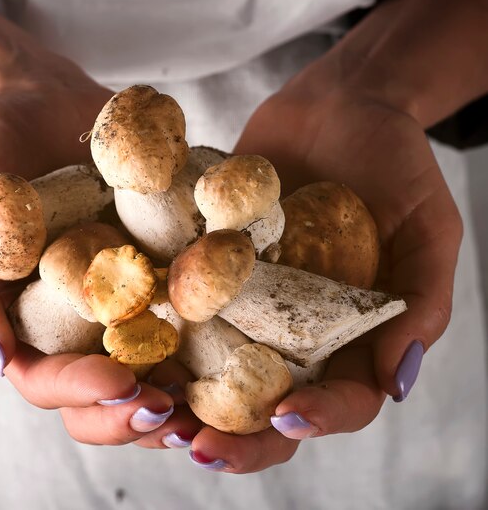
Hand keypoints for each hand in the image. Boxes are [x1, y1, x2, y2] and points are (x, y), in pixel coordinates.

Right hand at [0, 68, 196, 445]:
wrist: (40, 104)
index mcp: (30, 325)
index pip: (50, 381)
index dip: (81, 392)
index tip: (118, 381)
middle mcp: (85, 323)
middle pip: (110, 393)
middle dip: (137, 413)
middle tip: (172, 411)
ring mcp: (132, 296)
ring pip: (159, 365)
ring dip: (187, 393)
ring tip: (215, 400)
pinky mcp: (168, 262)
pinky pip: (197, 301)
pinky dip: (222, 328)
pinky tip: (249, 337)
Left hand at [180, 71, 461, 472]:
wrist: (337, 107)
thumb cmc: (395, 164)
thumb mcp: (427, 229)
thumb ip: (420, 304)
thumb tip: (396, 384)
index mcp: (351, 337)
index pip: (340, 397)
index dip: (318, 418)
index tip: (288, 419)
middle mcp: (294, 331)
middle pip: (264, 403)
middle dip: (232, 435)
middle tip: (195, 446)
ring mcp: (247, 302)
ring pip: (212, 368)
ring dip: (180, 397)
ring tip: (149, 411)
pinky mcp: (209, 268)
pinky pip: (182, 305)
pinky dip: (156, 329)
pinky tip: (125, 342)